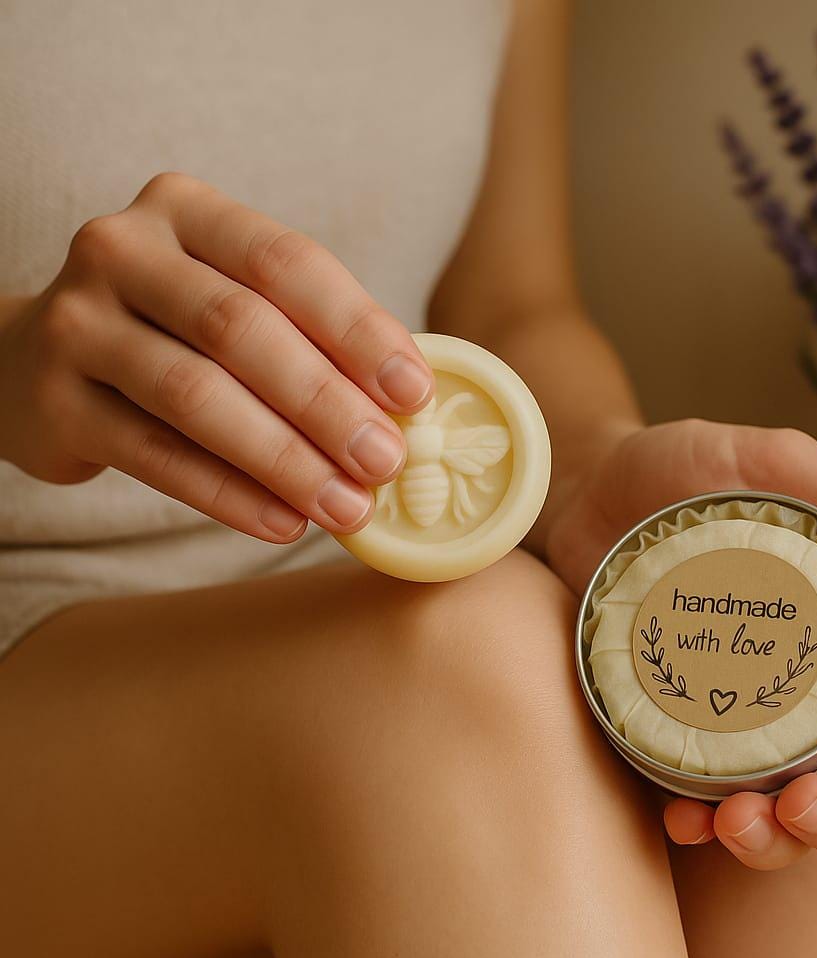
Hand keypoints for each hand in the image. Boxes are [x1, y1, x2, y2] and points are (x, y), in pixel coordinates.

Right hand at [0, 173, 434, 540]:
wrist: (38, 361)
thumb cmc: (177, 332)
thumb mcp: (236, 302)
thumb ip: (309, 337)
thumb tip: (406, 408)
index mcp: (186, 211)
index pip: (287, 262)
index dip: (357, 329)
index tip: (414, 391)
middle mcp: (122, 251)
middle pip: (240, 328)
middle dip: (325, 402)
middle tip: (386, 460)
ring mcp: (76, 323)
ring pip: (195, 396)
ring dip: (284, 460)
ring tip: (346, 506)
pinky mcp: (53, 402)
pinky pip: (156, 456)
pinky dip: (228, 495)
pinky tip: (283, 523)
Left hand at [547, 419, 816, 867]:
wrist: (587, 485)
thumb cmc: (683, 464)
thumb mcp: (771, 462)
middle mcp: (794, 682)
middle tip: (789, 814)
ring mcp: (729, 707)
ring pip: (773, 803)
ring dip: (767, 840)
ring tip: (729, 827)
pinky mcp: (670, 717)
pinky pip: (692, 789)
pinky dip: (694, 821)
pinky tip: (679, 823)